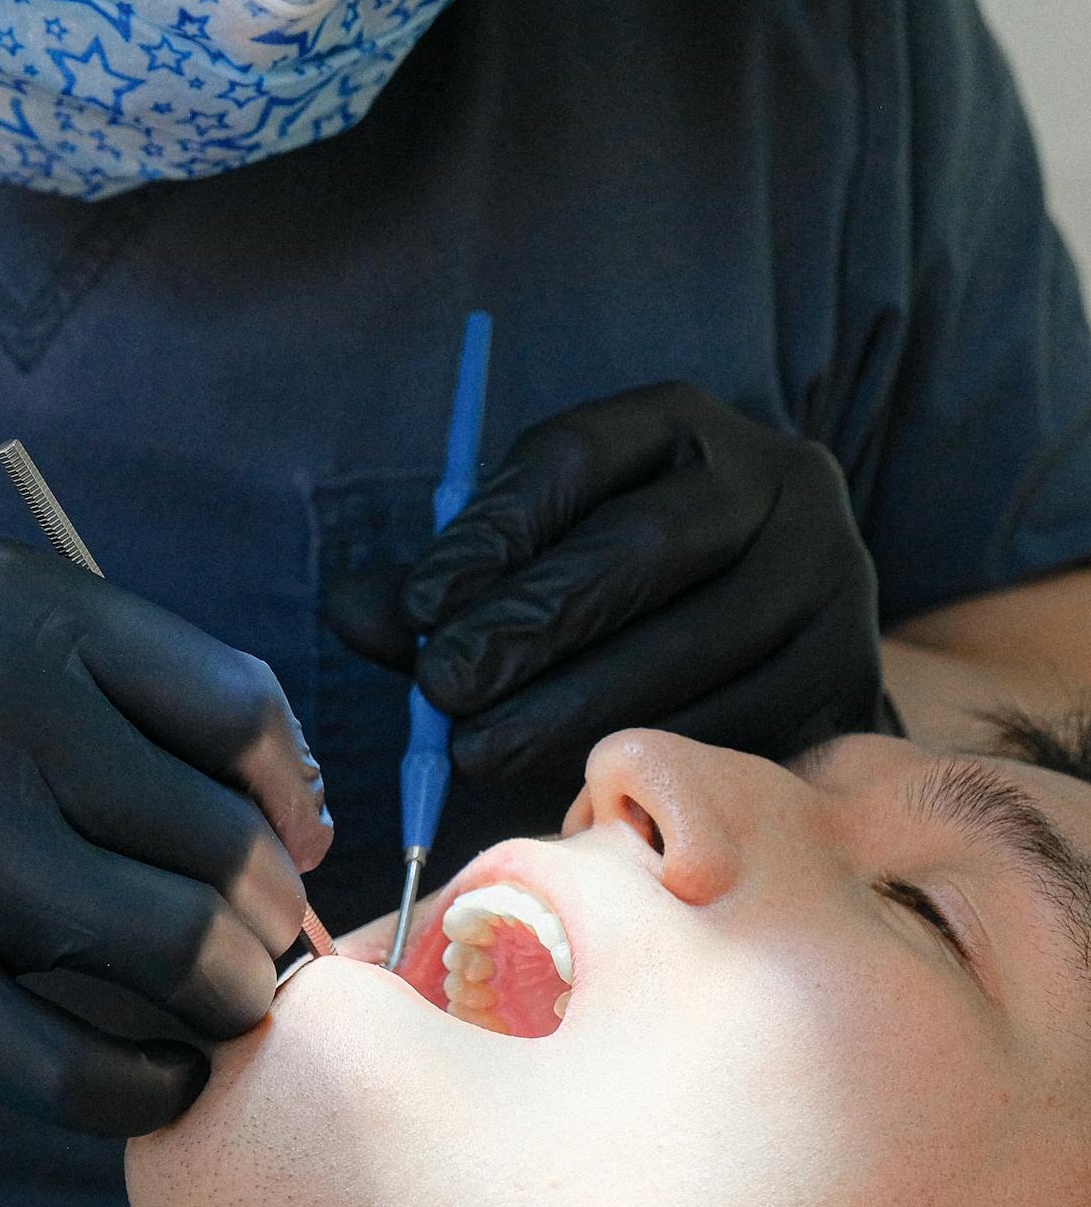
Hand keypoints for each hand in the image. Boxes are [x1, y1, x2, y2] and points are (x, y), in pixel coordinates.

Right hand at [0, 543, 331, 1137]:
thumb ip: (87, 661)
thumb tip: (264, 775)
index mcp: (24, 612)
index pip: (236, 708)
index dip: (291, 791)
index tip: (293, 841)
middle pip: (221, 841)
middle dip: (267, 915)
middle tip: (260, 953)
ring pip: (176, 950)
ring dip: (229, 1001)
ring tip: (219, 1016)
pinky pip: (76, 1064)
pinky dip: (148, 1090)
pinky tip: (154, 1083)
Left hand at [324, 383, 883, 791]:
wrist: (780, 647)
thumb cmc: (624, 594)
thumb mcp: (540, 559)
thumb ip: (449, 588)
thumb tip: (354, 612)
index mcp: (684, 424)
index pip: (576, 455)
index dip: (492, 531)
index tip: (420, 606)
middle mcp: (777, 481)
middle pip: (645, 544)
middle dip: (532, 624)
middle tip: (444, 689)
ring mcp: (830, 575)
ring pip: (695, 641)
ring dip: (576, 705)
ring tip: (483, 749)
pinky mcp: (852, 672)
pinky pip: (744, 720)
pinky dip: (653, 754)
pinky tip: (574, 781)